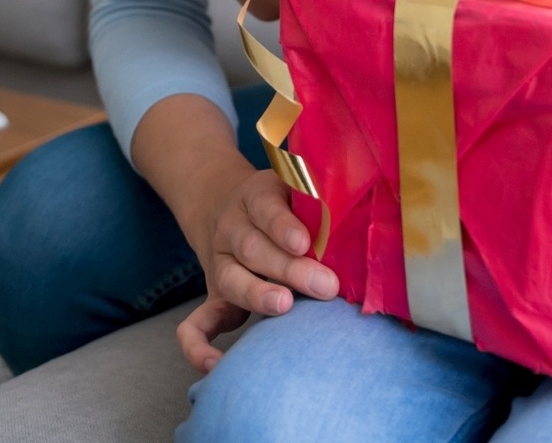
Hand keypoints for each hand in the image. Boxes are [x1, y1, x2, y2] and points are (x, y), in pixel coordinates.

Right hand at [176, 168, 338, 372]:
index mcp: (254, 197)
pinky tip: (217, 364)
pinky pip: (195, 324)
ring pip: (231, 280)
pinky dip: (199, 346)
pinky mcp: (213, 297)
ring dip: (258, 296)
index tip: (305, 242)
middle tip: (324, 285)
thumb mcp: (292, 187)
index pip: (266, 209)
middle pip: (254, 249)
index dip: (283, 226)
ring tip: (285, 306)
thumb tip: (356, 224)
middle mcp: (231, 230)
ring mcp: (219, 265)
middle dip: (289, 269)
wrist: (223, 204)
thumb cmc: (280, 202)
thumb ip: (316, 202)